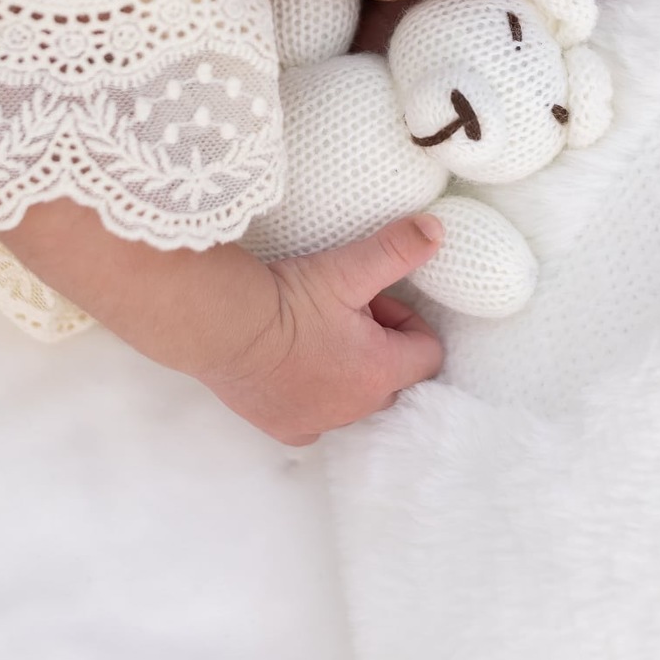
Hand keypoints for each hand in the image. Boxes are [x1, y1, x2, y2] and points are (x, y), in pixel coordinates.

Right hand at [199, 214, 444, 445]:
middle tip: (343, 310)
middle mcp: (355, 410)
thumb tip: (438, 231)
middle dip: (379, 345)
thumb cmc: (288, 299)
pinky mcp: (284, 428)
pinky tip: (292, 366)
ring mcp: (318, 424)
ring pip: (354, 399)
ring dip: (348, 369)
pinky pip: (315, 419)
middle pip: (393, 379)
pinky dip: (313, 396)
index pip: (427, 354)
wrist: (221, 325)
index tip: (375, 299)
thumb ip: (398, 249)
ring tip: (315, 332)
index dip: (407, 321)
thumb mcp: (348, 268)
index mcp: (380, 373)